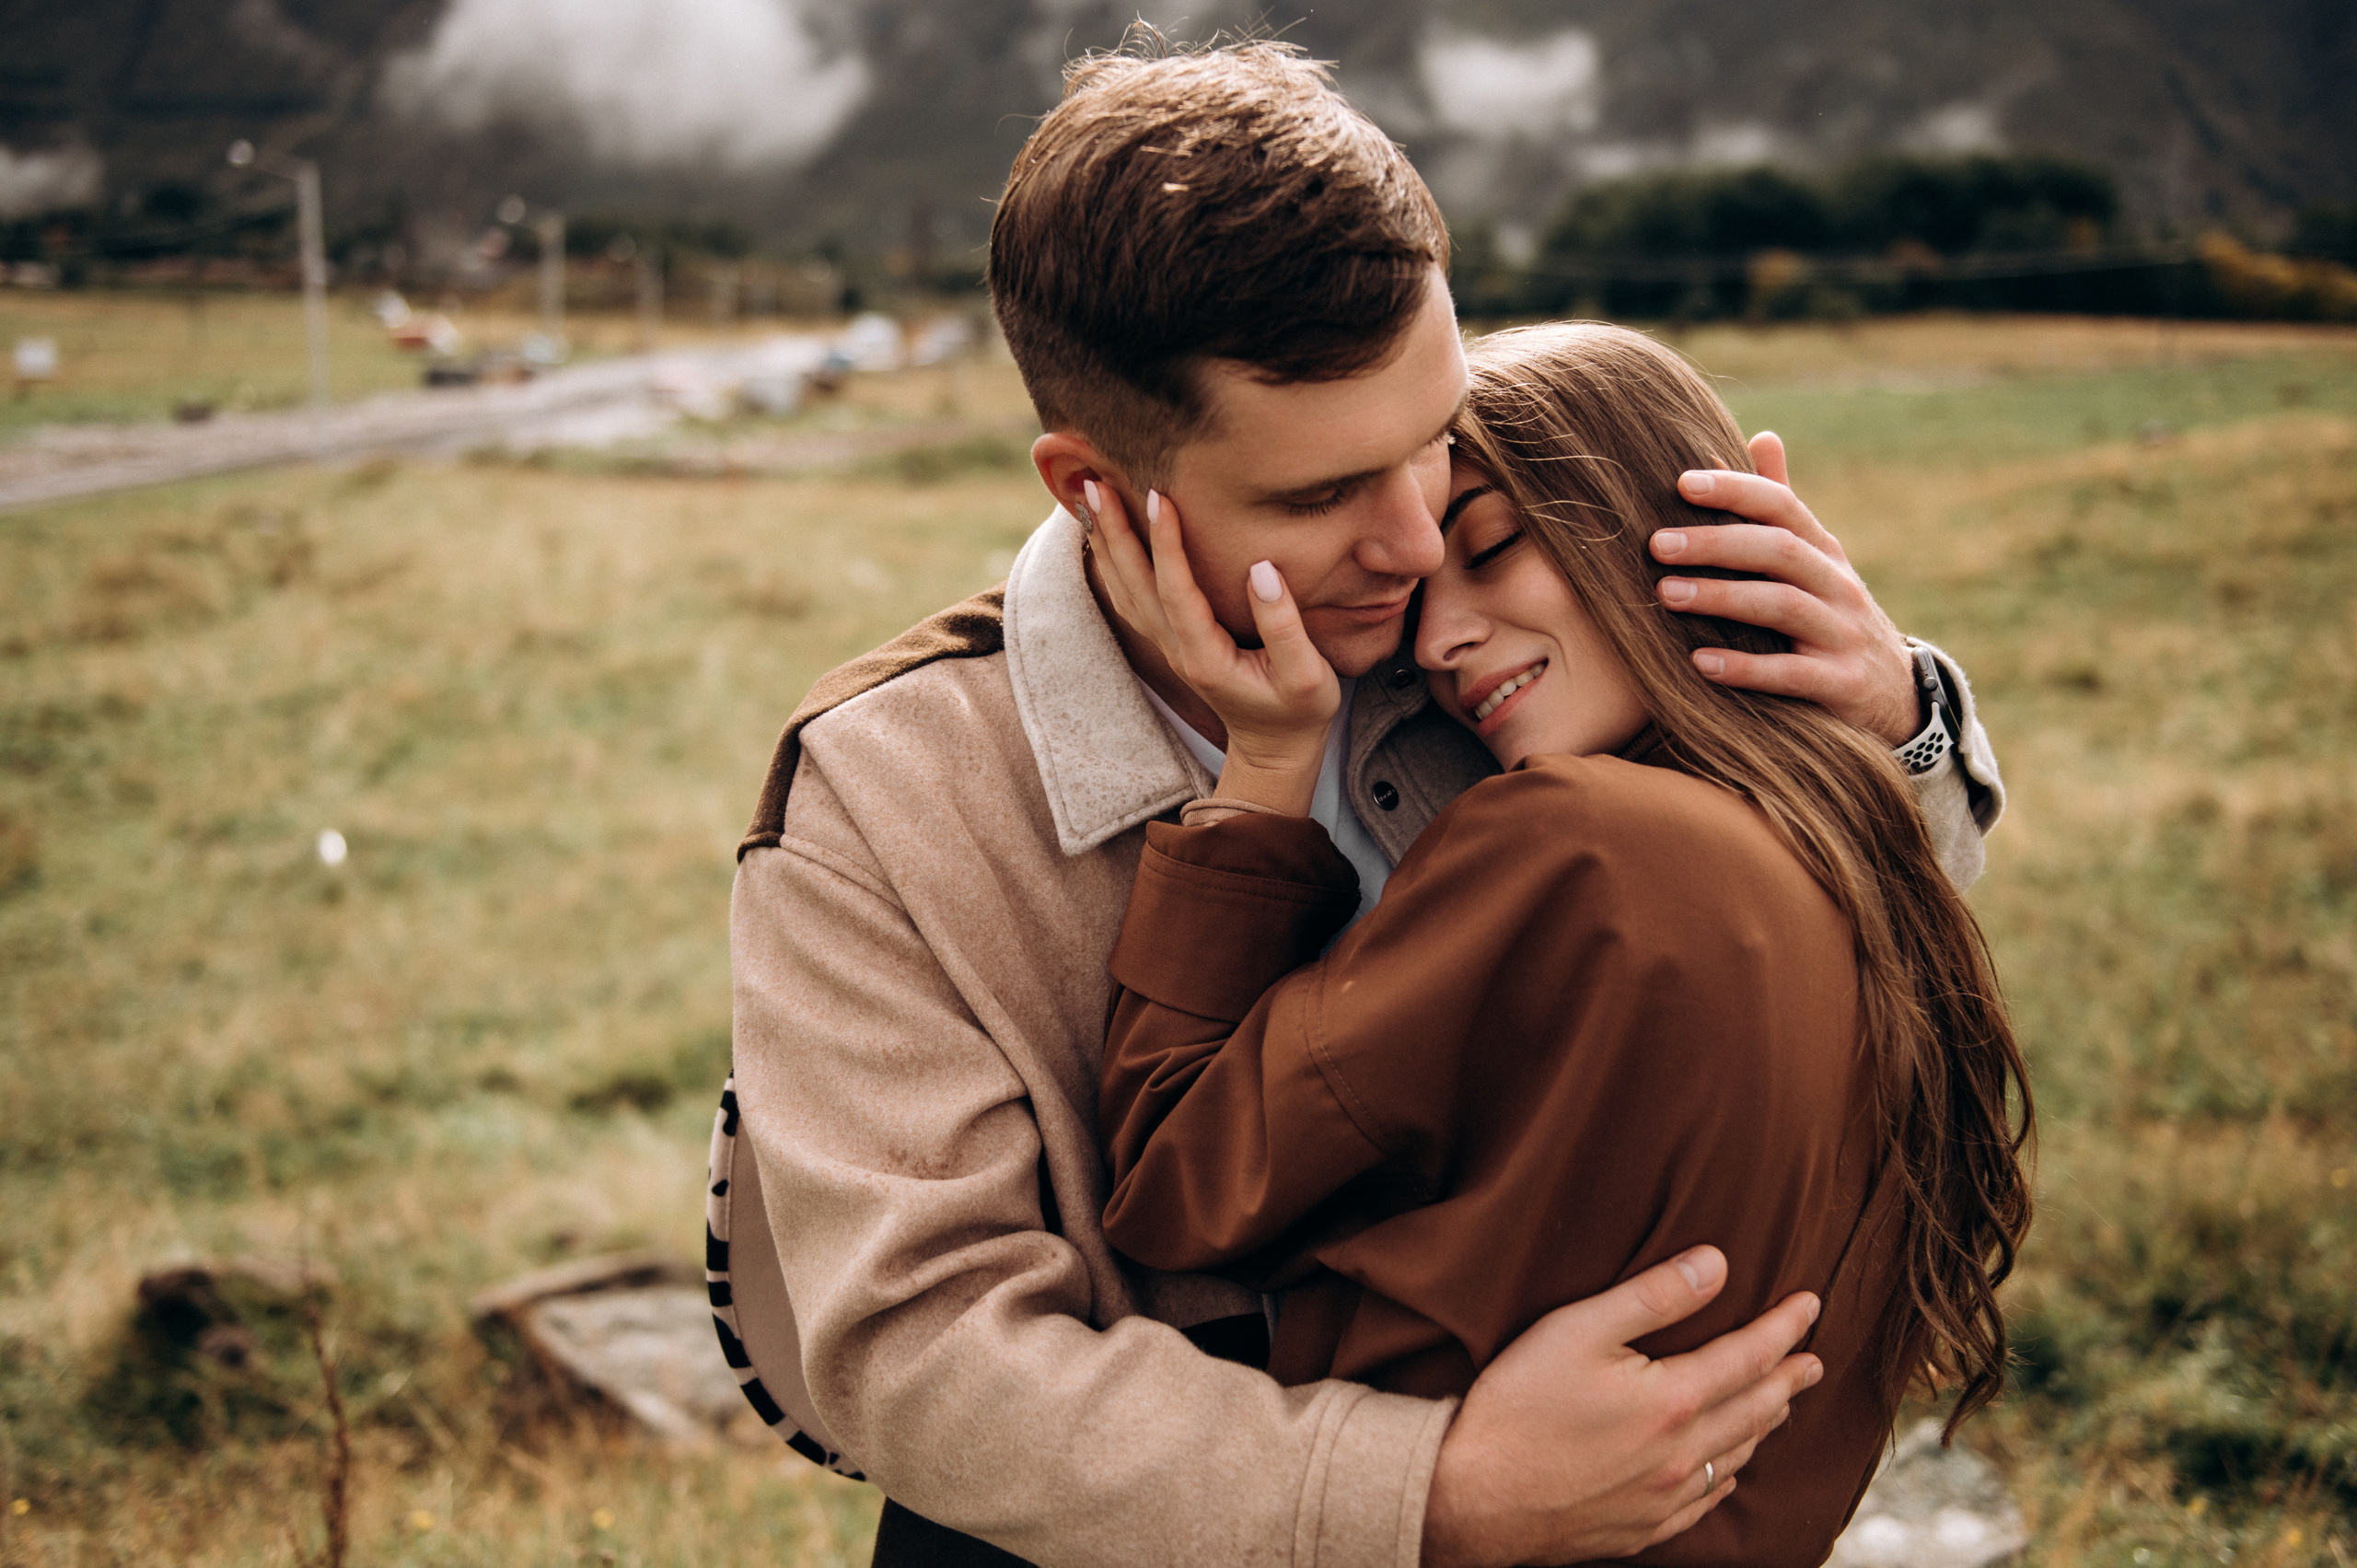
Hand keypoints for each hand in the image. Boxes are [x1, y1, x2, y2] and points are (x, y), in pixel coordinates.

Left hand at [1089, 481, 1338, 814]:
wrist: (1276, 750)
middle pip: (1135, 585)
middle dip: (1114, 532)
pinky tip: (1107, 533)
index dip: (1167, 543)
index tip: (1159, 496)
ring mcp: (1170, 647)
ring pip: (1126, 589)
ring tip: (1087, 495)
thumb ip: (1284, 625)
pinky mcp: (1173, 641)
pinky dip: (1115, 562)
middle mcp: (1177, 649)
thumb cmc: (1300, 711)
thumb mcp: (1307, 676)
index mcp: (1206, 656)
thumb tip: (1260, 569)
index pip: (1176, 590)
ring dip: (1106, 542)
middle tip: (1094, 483)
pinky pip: (1133, 597)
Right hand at [1421, 1246, 1822, 1567]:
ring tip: (1780, 1406)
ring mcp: (1663, 1498)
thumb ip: (1653, 1296)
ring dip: (1765, 1426)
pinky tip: (1728, 1472)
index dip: (1785, 1328)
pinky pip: (1706, 1503)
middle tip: (1814, 1361)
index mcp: (1673, 1401)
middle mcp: (1682, 1455)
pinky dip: (1728, 1478)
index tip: (1811, 1305)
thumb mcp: (1577, 1329)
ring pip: (1736, 1459)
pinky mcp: (1641, 1529)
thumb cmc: (1517, 1405)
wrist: (1471, 1497)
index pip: (1750, 1356)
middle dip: (1789, 1380)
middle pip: (1755, 1411)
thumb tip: (1718, 1263)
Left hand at [1651, 431, 1917, 743]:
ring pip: (1782, 605)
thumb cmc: (1830, 616)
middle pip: (1778, 550)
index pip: (1782, 506)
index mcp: (1822, 550)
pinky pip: (1791, 674)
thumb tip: (1762, 435)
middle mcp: (1837, 585)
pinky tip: (1699, 662)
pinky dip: (1745, 668)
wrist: (1893, 695)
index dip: (1736, 489)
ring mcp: (1843, 634)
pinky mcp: (1842, 684)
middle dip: (1716, 543)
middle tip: (1657, 543)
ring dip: (1721, 597)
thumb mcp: (1816, 561)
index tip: (1682, 482)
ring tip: (1666, 593)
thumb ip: (1784, 506)